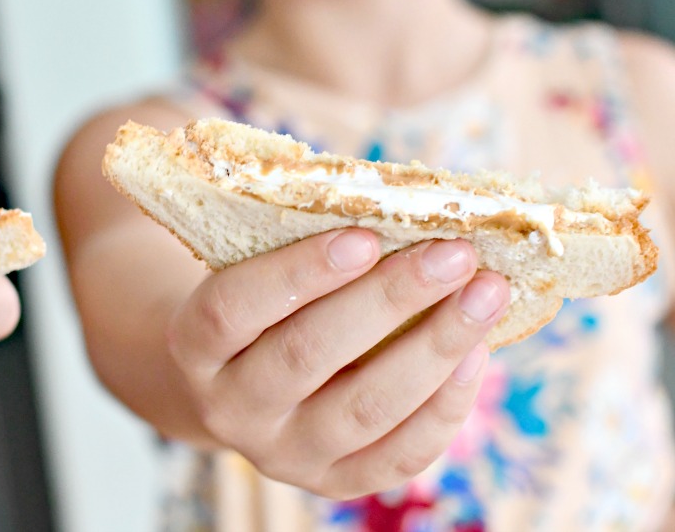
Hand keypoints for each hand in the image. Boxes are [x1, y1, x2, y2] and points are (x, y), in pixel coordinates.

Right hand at [167, 229, 508, 498]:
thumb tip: (397, 198)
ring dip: (434, 347)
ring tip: (486, 294)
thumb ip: (301, 240)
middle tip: (452, 253)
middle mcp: (230, 408)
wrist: (235, 384)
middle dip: (388, 299)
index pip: (233, 308)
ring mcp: (282, 453)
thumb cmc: (261, 302)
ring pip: (363, 408)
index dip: (299, 272)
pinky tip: (476, 353)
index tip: (365, 235)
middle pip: (306, 356)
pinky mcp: (332, 481)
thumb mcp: (251, 268)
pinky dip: (445, 406)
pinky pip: (397, 456)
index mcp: (193, 345)